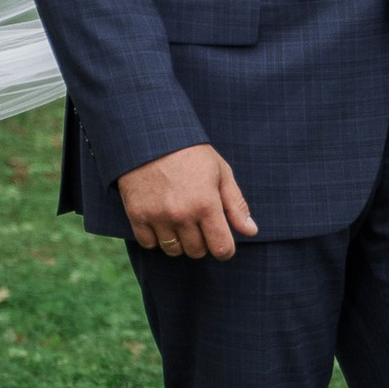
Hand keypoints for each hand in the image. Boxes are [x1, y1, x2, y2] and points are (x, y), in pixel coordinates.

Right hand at [118, 142, 256, 256]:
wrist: (150, 136)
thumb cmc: (191, 153)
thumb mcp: (221, 172)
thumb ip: (236, 205)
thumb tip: (251, 231)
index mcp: (206, 204)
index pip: (221, 248)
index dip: (225, 250)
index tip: (222, 243)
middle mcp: (182, 214)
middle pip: (197, 252)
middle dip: (202, 242)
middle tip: (199, 222)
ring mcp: (157, 216)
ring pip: (173, 250)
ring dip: (179, 241)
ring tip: (180, 220)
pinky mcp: (137, 215)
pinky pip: (149, 244)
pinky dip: (156, 238)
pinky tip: (161, 221)